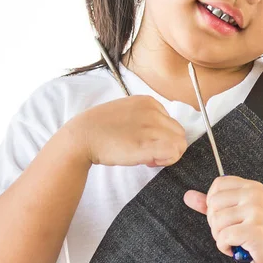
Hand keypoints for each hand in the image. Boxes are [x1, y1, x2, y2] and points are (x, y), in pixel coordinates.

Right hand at [65, 95, 187, 166]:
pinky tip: (148, 161)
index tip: (145, 142)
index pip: (170, 122)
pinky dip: (166, 160)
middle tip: (148, 154)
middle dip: (168, 145)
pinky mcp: (148, 143)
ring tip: (147, 157)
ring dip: (167, 154)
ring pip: (180, 143)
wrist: (82, 136)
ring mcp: (152, 126)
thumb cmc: (101, 128)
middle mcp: (154, 110)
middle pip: (178, 132)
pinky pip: (174, 152)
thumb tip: (159, 133)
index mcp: (149, 101)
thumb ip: (145, 117)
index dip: (162, 136)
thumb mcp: (127, 112)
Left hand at [183, 176, 262, 262]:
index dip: (213, 202)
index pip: (218, 184)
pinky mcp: (255, 230)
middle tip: (228, 232)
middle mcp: (254, 195)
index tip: (223, 215)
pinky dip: (224, 247)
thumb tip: (187, 196)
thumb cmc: (261, 232)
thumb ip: (213, 203)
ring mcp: (256, 211)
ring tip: (233, 241)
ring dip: (219, 237)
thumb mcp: (238, 212)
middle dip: (214, 223)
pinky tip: (235, 249)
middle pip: (214, 203)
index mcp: (251, 186)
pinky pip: (224, 236)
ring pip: (217, 221)